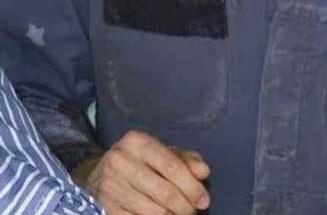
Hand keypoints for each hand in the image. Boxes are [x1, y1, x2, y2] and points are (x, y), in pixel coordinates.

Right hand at [72, 130, 209, 214]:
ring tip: (178, 213)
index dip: (192, 186)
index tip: (204, 200)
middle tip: (192, 211)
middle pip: (164, 191)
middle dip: (184, 206)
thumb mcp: (164, 153)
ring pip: (152, 211)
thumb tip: (203, 172)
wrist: (99, 172)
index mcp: (137, 142)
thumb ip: (186, 160)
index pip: (172, 166)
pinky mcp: (103, 206)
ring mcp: (109, 185)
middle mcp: (120, 161)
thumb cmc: (140, 161)